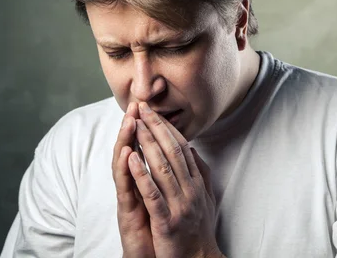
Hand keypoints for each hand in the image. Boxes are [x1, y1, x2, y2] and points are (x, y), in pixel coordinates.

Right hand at [112, 102, 155, 257]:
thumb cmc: (158, 231)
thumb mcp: (164, 200)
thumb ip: (166, 179)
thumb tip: (179, 157)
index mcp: (143, 182)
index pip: (143, 149)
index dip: (145, 128)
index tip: (149, 106)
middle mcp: (132, 187)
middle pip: (130, 150)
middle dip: (133, 127)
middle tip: (135, 104)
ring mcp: (127, 198)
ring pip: (123, 165)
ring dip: (126, 141)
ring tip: (129, 120)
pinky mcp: (126, 213)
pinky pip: (126, 188)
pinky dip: (128, 170)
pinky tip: (128, 154)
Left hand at [128, 102, 222, 257]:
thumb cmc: (199, 229)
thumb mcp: (206, 199)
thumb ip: (201, 174)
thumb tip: (194, 151)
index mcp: (196, 183)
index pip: (182, 148)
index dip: (167, 127)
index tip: (154, 111)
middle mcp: (190, 190)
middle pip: (172, 151)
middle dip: (156, 127)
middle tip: (142, 107)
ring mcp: (179, 205)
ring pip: (162, 167)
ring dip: (147, 143)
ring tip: (135, 124)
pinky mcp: (167, 221)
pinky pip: (152, 194)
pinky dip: (141, 174)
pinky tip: (131, 158)